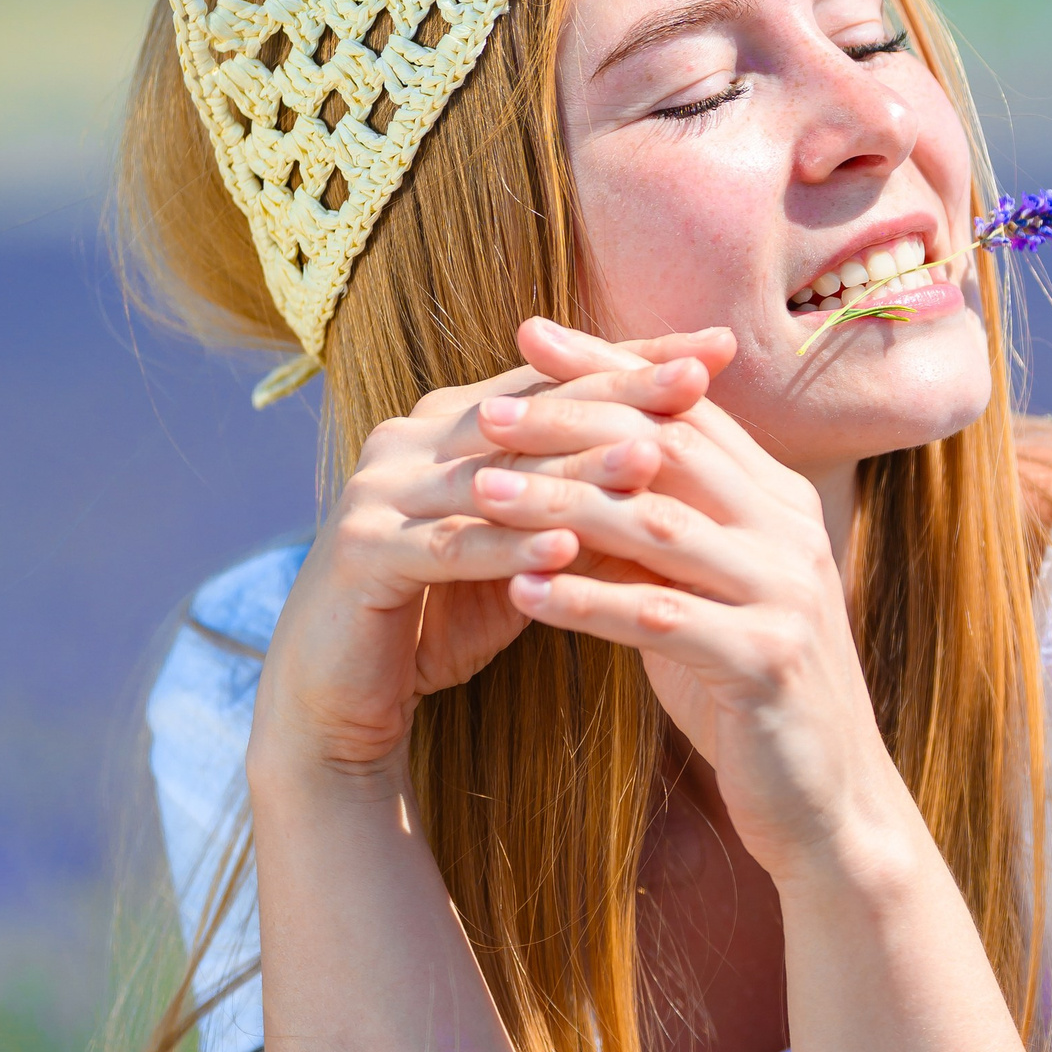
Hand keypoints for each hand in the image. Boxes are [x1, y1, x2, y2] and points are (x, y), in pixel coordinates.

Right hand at [249, 322, 735, 785]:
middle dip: (618, 393)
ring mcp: (377, 493)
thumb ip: (572, 506)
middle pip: (530, 412)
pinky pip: (449, 547)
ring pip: (495, 475)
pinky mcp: (360, 553)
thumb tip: (670, 466)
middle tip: (696, 379)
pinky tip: (566, 547)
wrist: (335, 699)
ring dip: (575, 468)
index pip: (553, 384)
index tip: (716, 352)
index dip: (632, 364)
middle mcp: (408, 443)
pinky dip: (508, 548)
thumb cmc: (434, 622)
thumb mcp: (516, 554)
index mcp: (447, 428)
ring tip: (652, 458)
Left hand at [459, 321, 908, 880]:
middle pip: (669, 451)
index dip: (609, 370)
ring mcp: (787, 596)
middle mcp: (792, 533)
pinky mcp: (767, 663)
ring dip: (562, 507)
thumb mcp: (699, 597)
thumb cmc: (747, 695)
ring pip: (658, 526)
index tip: (528, 339)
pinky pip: (661, 618)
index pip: (686, 410)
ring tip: (481, 496)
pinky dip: (587, 602)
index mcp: (779, 503)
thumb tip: (566, 473)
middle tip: (486, 414)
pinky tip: (521, 596)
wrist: (829, 804)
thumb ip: (655, 534)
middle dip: (573, 425)